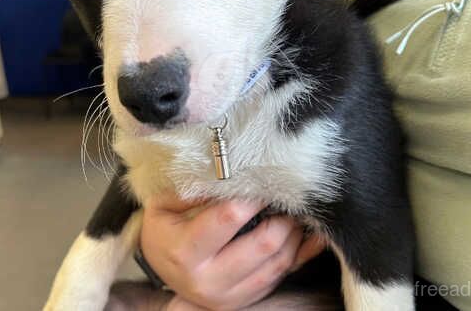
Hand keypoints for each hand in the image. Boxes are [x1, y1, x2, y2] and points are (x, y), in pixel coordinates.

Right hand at [140, 193, 325, 309]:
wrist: (159, 266)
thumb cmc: (164, 228)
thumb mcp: (163, 204)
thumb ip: (193, 188)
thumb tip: (229, 172)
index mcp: (186, 251)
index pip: (231, 217)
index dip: (254, 195)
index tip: (267, 176)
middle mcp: (208, 280)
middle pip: (265, 244)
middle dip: (283, 215)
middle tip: (288, 194)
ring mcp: (228, 296)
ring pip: (279, 261)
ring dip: (295, 233)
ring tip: (296, 209)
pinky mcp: (244, 300)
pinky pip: (282, 276)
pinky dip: (300, 253)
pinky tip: (311, 235)